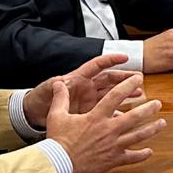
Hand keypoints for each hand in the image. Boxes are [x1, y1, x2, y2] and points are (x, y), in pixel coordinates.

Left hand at [22, 53, 142, 128]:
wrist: (34, 115)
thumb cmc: (39, 100)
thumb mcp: (46, 91)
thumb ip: (55, 87)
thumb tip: (59, 82)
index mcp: (77, 78)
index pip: (97, 65)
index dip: (110, 60)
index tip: (124, 57)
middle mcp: (86, 88)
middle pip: (109, 79)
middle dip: (124, 78)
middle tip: (138, 78)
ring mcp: (90, 100)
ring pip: (112, 94)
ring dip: (125, 93)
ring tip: (139, 94)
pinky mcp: (90, 113)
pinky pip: (107, 111)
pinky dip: (117, 112)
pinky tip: (128, 115)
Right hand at [44, 73, 164, 172]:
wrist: (59, 165)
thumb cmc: (58, 140)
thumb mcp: (57, 116)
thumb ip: (61, 98)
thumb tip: (59, 83)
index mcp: (96, 117)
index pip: (116, 96)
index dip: (128, 85)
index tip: (139, 79)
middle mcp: (109, 129)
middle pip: (134, 117)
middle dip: (149, 109)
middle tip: (158, 103)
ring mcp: (113, 145)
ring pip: (138, 136)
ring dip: (152, 129)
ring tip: (163, 123)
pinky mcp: (113, 160)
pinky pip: (132, 158)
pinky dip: (142, 155)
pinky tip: (150, 151)